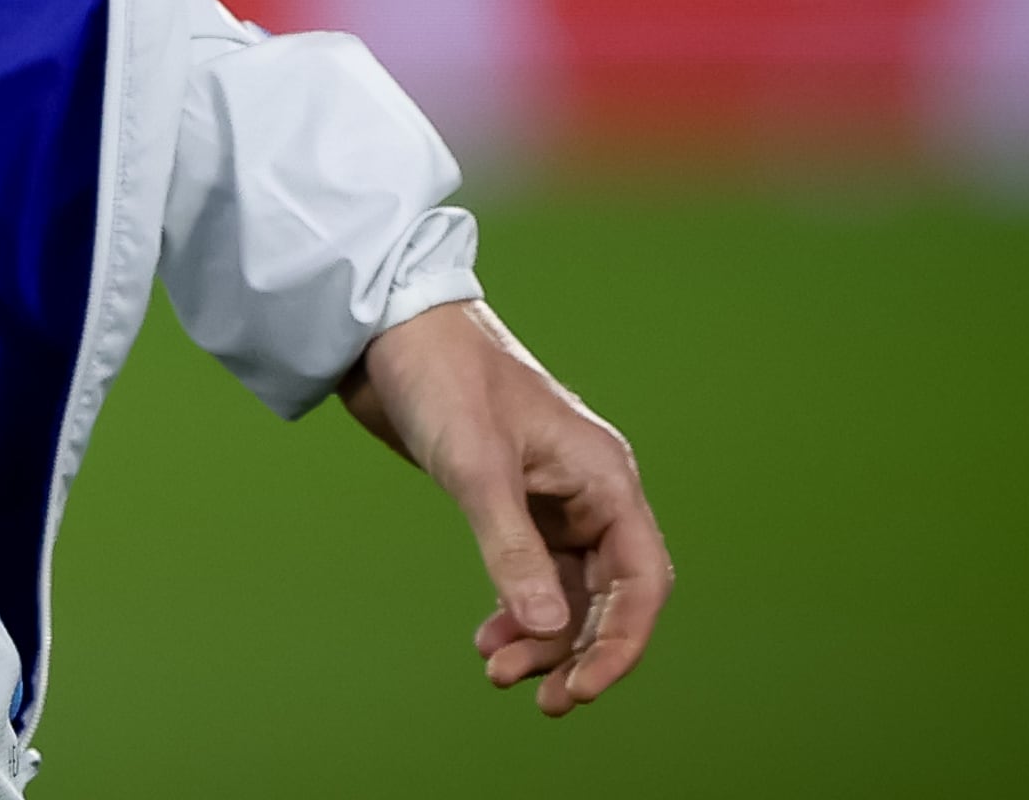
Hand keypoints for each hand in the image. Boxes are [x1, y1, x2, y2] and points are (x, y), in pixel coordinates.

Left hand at [340, 300, 670, 717]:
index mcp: (604, 479)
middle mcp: (589, 492)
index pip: (641, 581)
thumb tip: (548, 629)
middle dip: (577, 649)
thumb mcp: (475, 467)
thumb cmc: (441, 377)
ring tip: (496, 669)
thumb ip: (511, 549)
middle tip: (540, 699)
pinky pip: (534, 572)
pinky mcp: (512, 500)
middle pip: (609, 595)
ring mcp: (551, 498)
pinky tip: (489, 637)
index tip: (582, 688)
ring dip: (543, 635)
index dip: (620, 642)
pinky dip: (518, 608)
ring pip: (569, 590)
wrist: (386, 328)